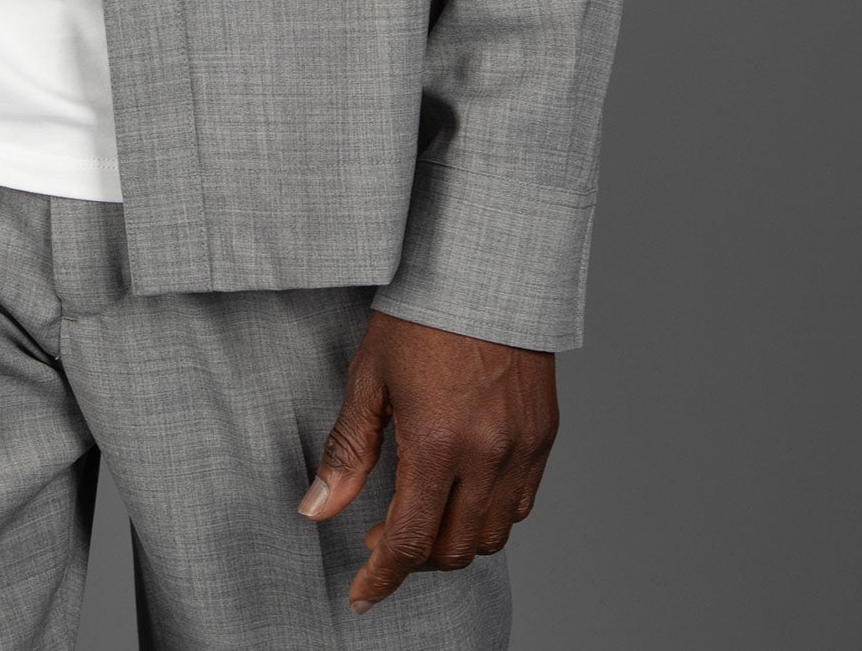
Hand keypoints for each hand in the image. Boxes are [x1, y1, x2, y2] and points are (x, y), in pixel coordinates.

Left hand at [297, 311, 556, 613]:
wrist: (485, 268)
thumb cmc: (421, 314)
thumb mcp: (370, 376)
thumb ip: (347, 451)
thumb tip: (316, 509)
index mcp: (437, 443)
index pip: (409, 541)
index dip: (382, 577)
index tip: (362, 594)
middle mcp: (487, 456)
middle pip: (452, 549)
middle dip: (413, 557)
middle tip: (382, 534)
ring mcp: (522, 448)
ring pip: (492, 535)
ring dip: (453, 540)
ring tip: (422, 512)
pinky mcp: (544, 435)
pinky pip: (522, 504)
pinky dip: (492, 515)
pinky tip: (463, 491)